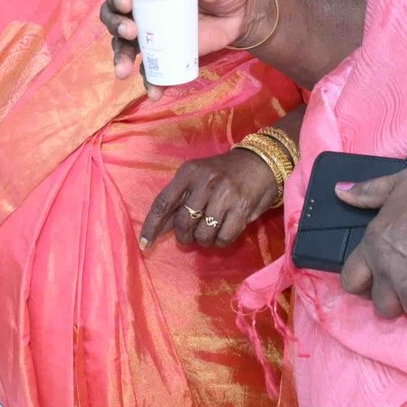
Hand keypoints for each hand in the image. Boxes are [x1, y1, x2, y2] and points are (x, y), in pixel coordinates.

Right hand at [101, 0, 262, 98]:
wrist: (241, 13)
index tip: (124, 4)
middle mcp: (146, 6)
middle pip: (116, 15)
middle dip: (116, 25)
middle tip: (130, 33)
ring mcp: (153, 32)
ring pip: (126, 44)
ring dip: (121, 57)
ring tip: (123, 71)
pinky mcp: (166, 52)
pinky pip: (152, 68)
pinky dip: (151, 81)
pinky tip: (154, 92)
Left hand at [141, 147, 282, 251]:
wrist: (261, 162)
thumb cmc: (224, 173)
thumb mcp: (198, 177)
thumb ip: (179, 201)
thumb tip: (160, 228)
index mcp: (189, 172)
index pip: (163, 202)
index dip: (151, 226)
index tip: (144, 244)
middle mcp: (205, 182)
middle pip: (183, 223)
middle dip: (185, 237)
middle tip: (190, 237)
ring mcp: (224, 195)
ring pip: (203, 234)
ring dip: (204, 240)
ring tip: (209, 232)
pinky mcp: (241, 209)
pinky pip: (223, 238)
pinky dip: (220, 242)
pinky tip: (223, 232)